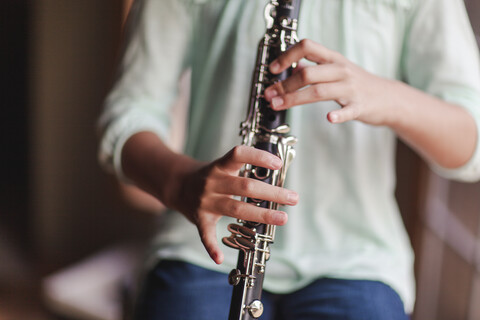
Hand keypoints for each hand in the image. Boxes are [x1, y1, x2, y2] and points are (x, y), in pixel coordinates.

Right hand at [168, 145, 297, 263]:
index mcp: (220, 166)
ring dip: (261, 214)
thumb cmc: (210, 175)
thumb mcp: (223, 166)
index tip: (277, 164)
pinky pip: (205, 234)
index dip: (257, 157)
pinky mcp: (199, 219)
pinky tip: (220, 257)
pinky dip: (211, 247)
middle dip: (272, 192)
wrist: (177, 184)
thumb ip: (245, 171)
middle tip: (293, 198)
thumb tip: (277, 180)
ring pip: (235, 209)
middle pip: (245, 187)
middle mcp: (212, 182)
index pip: (238, 154)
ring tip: (282, 218)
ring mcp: (205, 202)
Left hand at [264, 39, 395, 125]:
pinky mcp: (360, 106)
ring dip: (294, 99)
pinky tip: (328, 118)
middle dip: (284, 85)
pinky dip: (338, 115)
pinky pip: (348, 110)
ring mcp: (351, 88)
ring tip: (277, 105)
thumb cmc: (357, 84)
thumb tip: (293, 67)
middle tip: (268, 96)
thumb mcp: (336, 70)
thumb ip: (315, 68)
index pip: (307, 46)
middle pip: (307, 73)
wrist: (388, 98)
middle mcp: (340, 70)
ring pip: (319, 91)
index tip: (273, 69)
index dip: (287, 55)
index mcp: (333, 59)